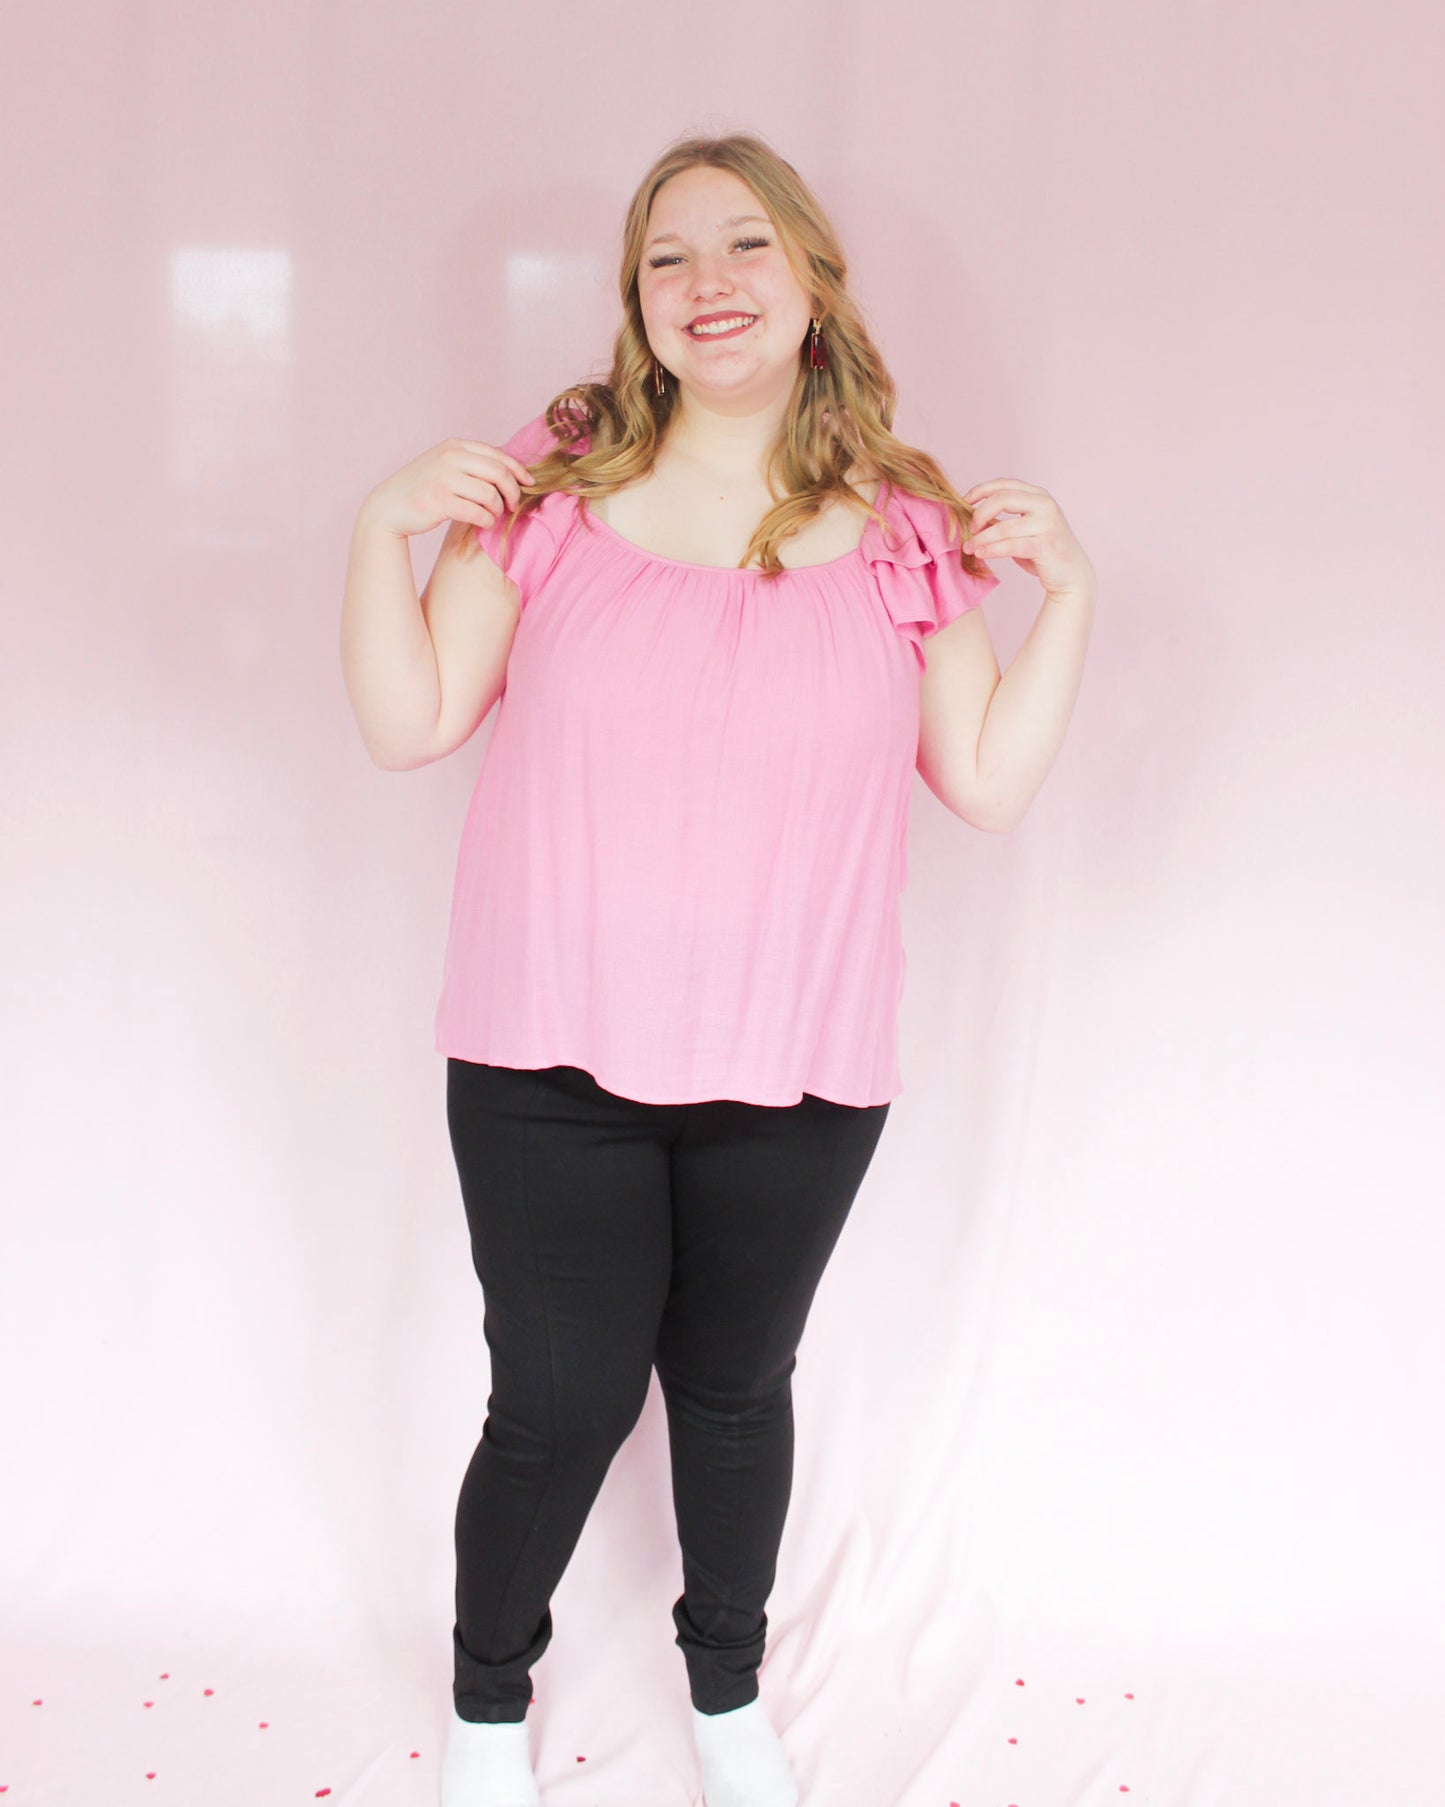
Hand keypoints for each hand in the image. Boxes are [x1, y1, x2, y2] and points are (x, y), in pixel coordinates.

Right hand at [360, 437, 536, 540]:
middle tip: (513, 505)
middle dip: (512, 492)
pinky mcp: (439, 501)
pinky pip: (477, 512)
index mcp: (454, 445)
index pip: (497, 454)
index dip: (518, 470)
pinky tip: (483, 523)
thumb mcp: (444, 464)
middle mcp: (449, 457)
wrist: (389, 507)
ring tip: (493, 515)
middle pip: (499, 473)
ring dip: (497, 509)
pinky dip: (486, 521)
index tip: (528, 483)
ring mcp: (443, 478)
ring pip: (490, 494)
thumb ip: (472, 463)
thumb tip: (511, 471)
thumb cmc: (422, 488)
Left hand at [959, 479, 1095, 598]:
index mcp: (1038, 495)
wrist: (1071, 573)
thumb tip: (971, 516)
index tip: (964, 502)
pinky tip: (980, 554)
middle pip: (1002, 499)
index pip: (1005, 484)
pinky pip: (1011, 546)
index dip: (981, 490)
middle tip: (970, 529)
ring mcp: (1047, 524)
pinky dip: (992, 550)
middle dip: (980, 513)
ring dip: (981, 538)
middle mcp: (1045, 505)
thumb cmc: (1042, 550)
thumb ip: (1004, 518)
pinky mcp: (1046, 545)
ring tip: (969, 548)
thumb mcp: (1024, 528)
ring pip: (1004, 527)